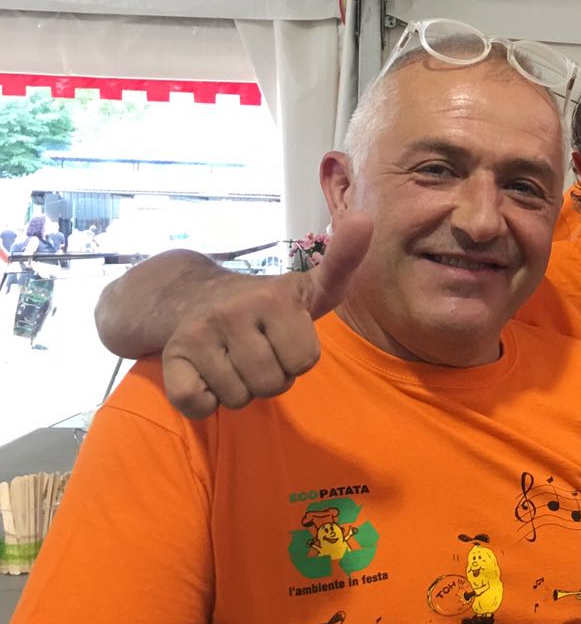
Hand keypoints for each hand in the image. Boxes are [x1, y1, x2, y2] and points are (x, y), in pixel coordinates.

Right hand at [162, 214, 372, 417]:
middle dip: (273, 377)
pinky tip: (207, 376)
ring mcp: (199, 333)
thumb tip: (364, 219)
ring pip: (239, 398)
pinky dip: (206, 402)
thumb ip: (343, 262)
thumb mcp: (310, 285)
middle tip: (260, 351)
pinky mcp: (172, 354)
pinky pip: (198, 404)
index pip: (305, 360)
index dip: (301, 357)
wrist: (190, 296)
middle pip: (274, 384)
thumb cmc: (267, 304)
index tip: (285, 331)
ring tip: (235, 359)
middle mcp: (234, 311)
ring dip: (242, 389)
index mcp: (275, 297)